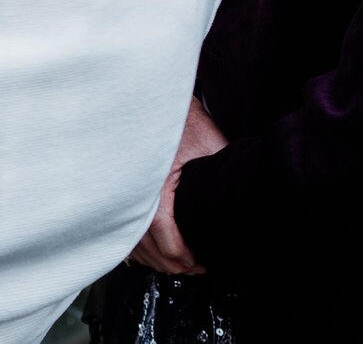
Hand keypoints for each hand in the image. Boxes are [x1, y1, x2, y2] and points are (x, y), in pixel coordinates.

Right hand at [131, 98, 226, 273]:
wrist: (143, 95)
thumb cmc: (174, 115)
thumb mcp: (207, 143)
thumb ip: (222, 172)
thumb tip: (246, 196)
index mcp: (154, 189)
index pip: (167, 241)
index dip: (185, 259)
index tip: (201, 264)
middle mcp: (132, 195)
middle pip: (147, 250)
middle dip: (172, 264)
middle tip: (194, 267)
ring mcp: (120, 194)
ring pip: (131, 243)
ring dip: (153, 257)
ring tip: (177, 260)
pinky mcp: (116, 190)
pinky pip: (122, 229)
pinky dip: (136, 243)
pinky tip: (150, 247)